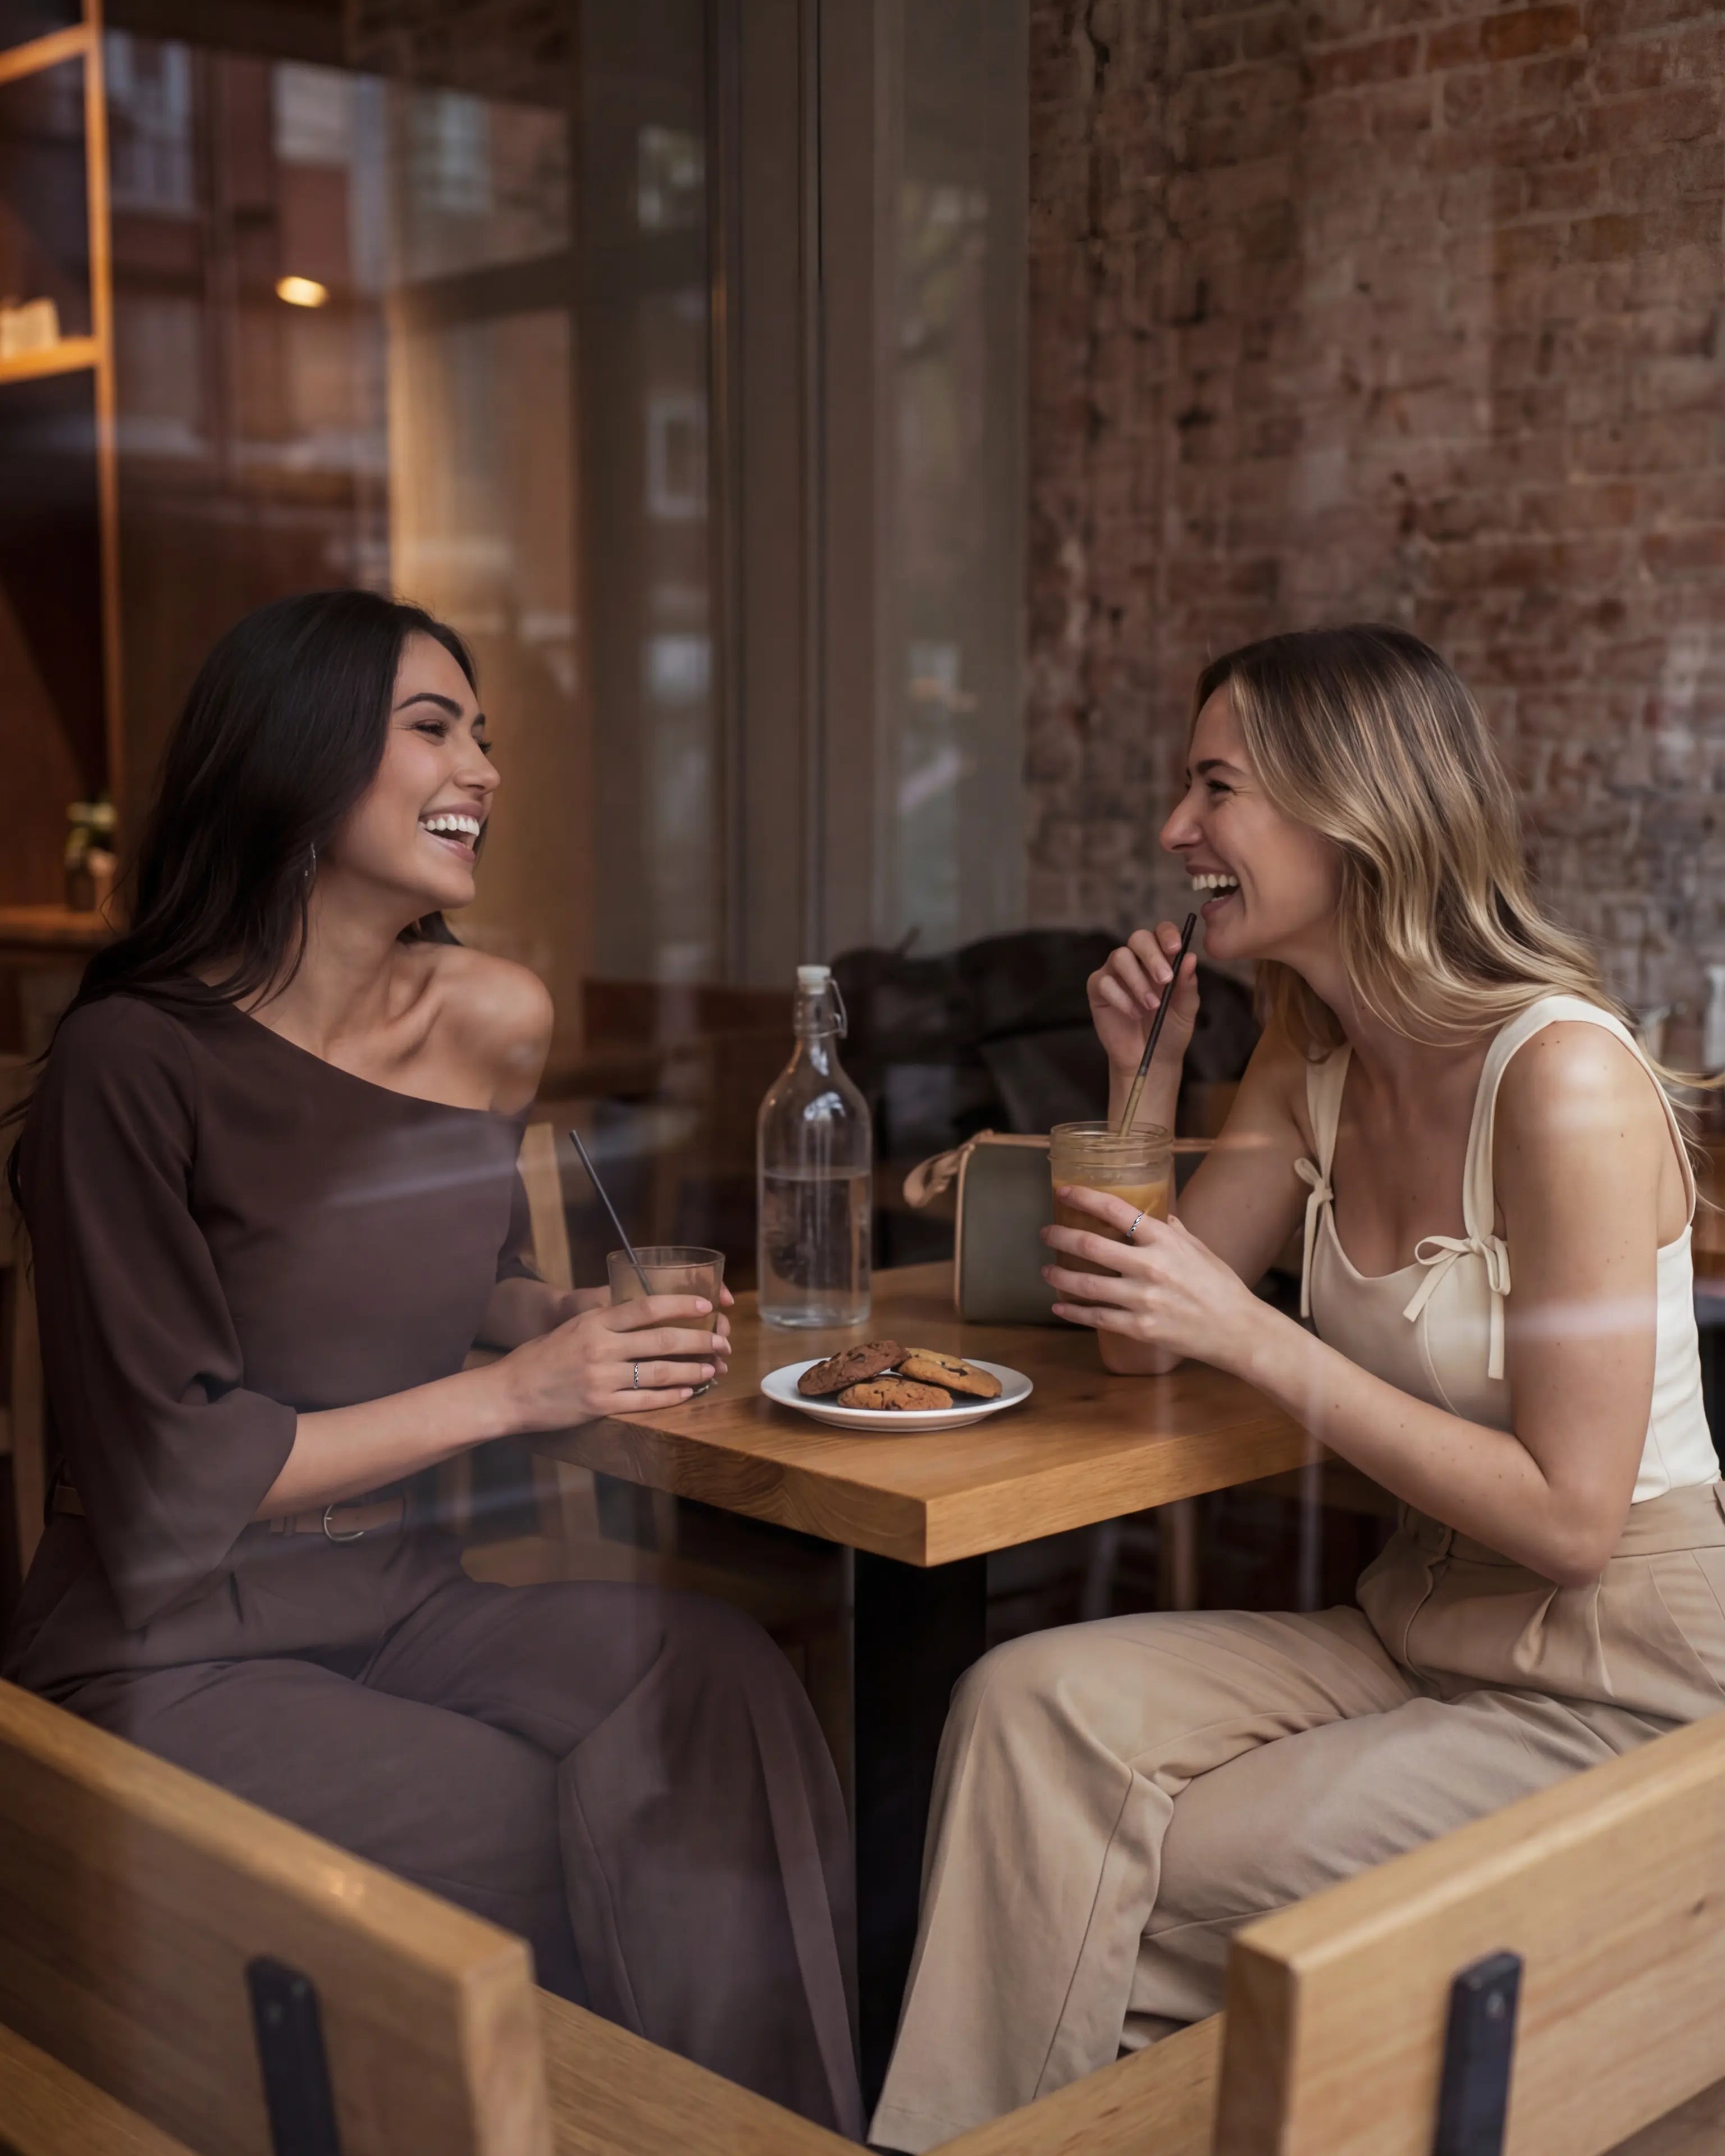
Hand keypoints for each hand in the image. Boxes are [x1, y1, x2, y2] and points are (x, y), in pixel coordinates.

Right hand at [500, 1293, 730, 1429]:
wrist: (509, 1392)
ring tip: (712, 1369)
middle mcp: (601, 1347)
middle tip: (721, 1343)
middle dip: (700, 1341)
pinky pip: (645, 1401)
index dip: (682, 1305)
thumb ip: (606, 1321)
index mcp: (595, 1321)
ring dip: (692, 1370)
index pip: (647, 1307)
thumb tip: (646, 1314)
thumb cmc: (541, 1356)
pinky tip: (687, 1393)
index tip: (707, 1306)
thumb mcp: (573, 1327)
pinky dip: (671, 1397)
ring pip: (660, 1373)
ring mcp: (601, 1378)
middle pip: (663, 1340)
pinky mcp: (600, 1406)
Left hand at [1041, 1185, 1262, 1371]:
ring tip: (1046, 1270)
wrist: (1237, 1330)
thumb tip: (1156, 1216)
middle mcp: (1150, 1266)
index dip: (1085, 1198)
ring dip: (1059, 1276)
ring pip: (1086, 1285)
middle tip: (1045, 1234)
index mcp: (1165, 1241)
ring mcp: (1142, 1299)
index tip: (1064, 1191)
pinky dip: (1073, 1311)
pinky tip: (1059, 1306)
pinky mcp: (1139, 1328)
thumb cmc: (1221, 1286)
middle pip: (1091, 1246)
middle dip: (1060, 1237)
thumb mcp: (1200, 1248)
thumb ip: (1173, 1231)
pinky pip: (1097, 1318)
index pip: (1116, 1211)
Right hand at [1087, 925, 1199, 1078]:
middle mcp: (1137, 960)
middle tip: (1165, 980)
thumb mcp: (1185, 1009)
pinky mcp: (1098, 989)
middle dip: (1152, 956)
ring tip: (1152, 1006)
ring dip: (1137, 981)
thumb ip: (1187, 985)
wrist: (1150, 1058)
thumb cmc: (1170, 1030)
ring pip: (1119, 957)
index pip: (1161, 933)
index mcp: (1161, 958)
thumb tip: (1191, 957)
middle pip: (1138, 938)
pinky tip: (1134, 1014)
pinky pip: (1104, 982)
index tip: (1175, 949)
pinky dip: (1121, 998)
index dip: (1167, 935)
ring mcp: (1115, 973)